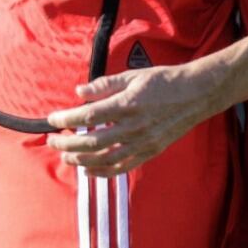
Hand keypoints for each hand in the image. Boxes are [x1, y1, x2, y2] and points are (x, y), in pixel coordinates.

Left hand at [45, 63, 223, 176]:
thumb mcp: (131, 75)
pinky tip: (88, 170)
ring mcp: (142, 142)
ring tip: (65, 157)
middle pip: (92, 142)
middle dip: (67, 143)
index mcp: (127, 104)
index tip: (52, 119)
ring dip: (81, 160)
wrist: (196, 94)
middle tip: (52, 141)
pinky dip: (103, 172)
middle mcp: (133, 127)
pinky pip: (123, 167)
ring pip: (105, 158)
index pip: (88, 116)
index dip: (66, 119)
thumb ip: (104, 84)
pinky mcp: (150, 152)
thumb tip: (79, 90)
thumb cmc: (162, 81)